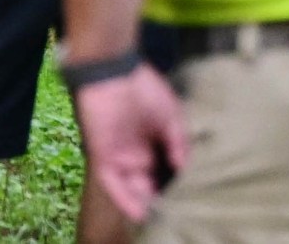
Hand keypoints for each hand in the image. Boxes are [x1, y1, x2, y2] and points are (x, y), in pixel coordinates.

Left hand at [75, 64, 188, 222]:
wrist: (113, 69)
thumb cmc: (144, 88)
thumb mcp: (171, 116)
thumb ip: (178, 143)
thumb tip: (183, 167)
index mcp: (152, 142)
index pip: (162, 171)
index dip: (172, 186)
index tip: (186, 201)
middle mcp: (135, 152)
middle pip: (146, 182)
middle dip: (157, 200)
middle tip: (173, 216)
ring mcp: (119, 153)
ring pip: (129, 185)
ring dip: (141, 203)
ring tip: (156, 219)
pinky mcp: (102, 153)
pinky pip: (110, 180)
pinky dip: (122, 196)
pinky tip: (138, 212)